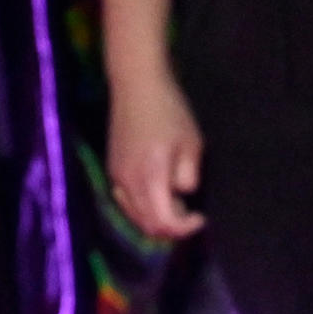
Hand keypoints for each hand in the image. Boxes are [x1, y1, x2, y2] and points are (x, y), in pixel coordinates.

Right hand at [107, 75, 205, 242]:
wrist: (137, 86)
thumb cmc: (170, 111)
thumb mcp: (192, 143)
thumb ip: (189, 175)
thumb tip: (182, 193)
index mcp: (150, 177)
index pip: (164, 222)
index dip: (184, 228)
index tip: (200, 217)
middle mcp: (128, 183)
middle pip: (147, 225)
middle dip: (171, 227)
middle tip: (189, 212)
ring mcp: (116, 178)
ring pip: (135, 216)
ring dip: (156, 218)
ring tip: (175, 202)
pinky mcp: (112, 170)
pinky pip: (126, 202)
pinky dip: (142, 208)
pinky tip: (156, 194)